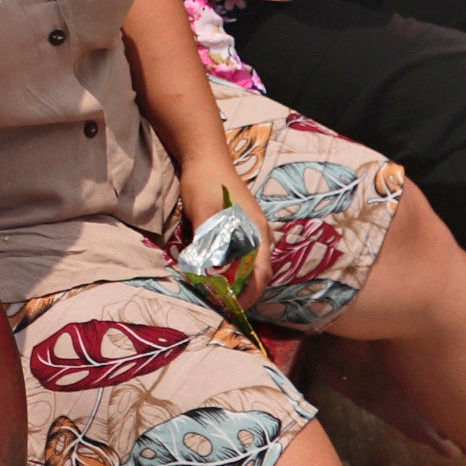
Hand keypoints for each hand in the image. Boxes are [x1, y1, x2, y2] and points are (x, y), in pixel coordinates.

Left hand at [179, 156, 273, 309]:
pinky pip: (240, 255)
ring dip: (236, 282)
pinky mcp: (238, 227)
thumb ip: (208, 241)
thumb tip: (209, 271)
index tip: (235, 309)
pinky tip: (214, 272)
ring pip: (249, 265)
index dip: (251, 294)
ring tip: (217, 294)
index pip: (261, 273)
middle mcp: (258, 234)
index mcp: (256, 232)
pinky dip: (230, 269)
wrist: (204, 156)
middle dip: (243, 292)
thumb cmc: (206, 183)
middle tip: (222, 307)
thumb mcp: (204, 213)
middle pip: (258, 273)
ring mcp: (249, 230)